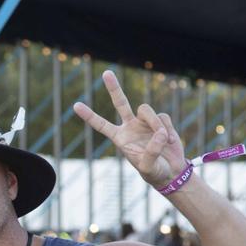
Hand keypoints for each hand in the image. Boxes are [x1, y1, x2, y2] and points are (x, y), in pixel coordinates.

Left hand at [73, 70, 187, 188]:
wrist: (170, 170)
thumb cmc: (154, 172)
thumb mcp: (148, 167)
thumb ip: (151, 152)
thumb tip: (159, 133)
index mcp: (120, 138)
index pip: (101, 125)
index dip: (89, 116)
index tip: (75, 105)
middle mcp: (130, 126)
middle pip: (120, 102)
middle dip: (114, 88)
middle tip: (106, 73)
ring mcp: (145, 122)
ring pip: (146, 109)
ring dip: (155, 124)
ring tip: (162, 140)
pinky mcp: (160, 120)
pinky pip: (163, 117)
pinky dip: (167, 128)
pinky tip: (169, 140)